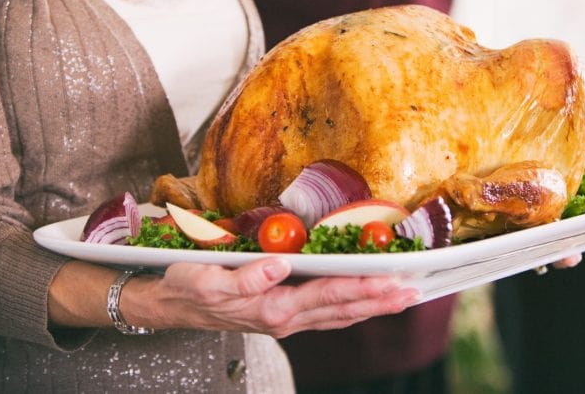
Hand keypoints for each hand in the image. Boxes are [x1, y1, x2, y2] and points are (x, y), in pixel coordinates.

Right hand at [129, 258, 418, 337]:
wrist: (172, 305)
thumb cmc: (189, 286)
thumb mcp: (207, 278)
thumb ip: (245, 276)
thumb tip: (280, 264)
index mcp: (272, 306)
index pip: (326, 295)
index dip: (361, 286)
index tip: (389, 279)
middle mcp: (285, 317)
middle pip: (342, 308)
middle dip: (379, 299)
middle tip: (412, 290)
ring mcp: (287, 320)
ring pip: (339, 314)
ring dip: (372, 306)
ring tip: (402, 297)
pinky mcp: (284, 315)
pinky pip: (327, 315)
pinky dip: (352, 308)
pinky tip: (367, 303)